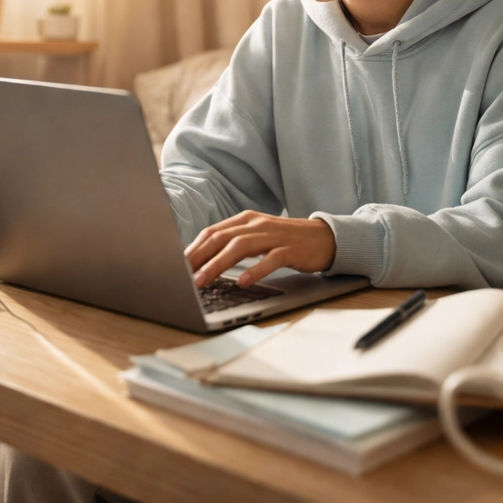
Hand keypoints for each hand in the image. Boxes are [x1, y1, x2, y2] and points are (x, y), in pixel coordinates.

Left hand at [185, 211, 336, 287]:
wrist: (325, 238)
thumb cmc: (285, 240)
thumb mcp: (257, 236)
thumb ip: (234, 243)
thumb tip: (203, 259)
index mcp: (245, 219)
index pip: (213, 231)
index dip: (194, 247)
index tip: (178, 263)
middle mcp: (257, 224)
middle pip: (222, 238)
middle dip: (200, 256)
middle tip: (184, 273)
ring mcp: (274, 236)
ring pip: (241, 247)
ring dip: (219, 264)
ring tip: (204, 280)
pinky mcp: (290, 249)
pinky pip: (270, 259)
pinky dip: (255, 271)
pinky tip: (242, 282)